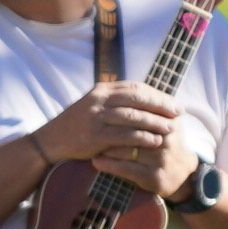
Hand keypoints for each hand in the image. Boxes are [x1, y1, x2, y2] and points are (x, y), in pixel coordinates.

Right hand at [28, 81, 188, 186]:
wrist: (49, 141)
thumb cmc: (75, 125)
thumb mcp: (93, 106)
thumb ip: (114, 101)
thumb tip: (142, 100)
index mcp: (101, 90)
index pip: (136, 88)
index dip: (157, 95)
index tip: (172, 103)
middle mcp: (99, 100)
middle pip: (138, 99)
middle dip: (160, 106)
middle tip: (178, 113)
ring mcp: (96, 117)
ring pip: (133, 116)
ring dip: (155, 122)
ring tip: (171, 128)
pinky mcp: (94, 135)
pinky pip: (124, 135)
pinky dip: (141, 137)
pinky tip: (154, 140)